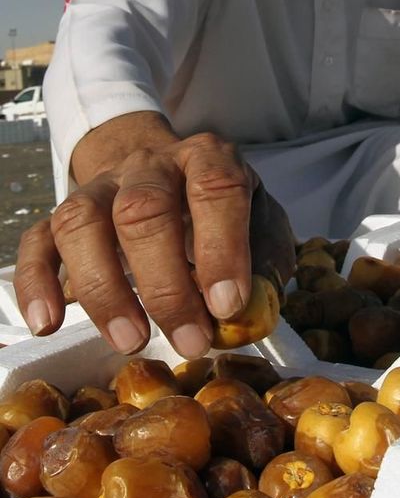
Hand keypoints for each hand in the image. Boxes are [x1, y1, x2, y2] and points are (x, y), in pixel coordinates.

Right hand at [13, 112, 295, 357]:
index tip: (227, 306)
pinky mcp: (61, 215)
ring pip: (82, 222)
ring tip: (131, 340)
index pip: (215, 187)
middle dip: (166, 284)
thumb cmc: (217, 210)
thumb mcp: (259, 221)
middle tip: (190, 340)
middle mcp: (149, 165)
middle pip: (144, 209)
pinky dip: (37, 283)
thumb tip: (246, 314)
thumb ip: (264, 261)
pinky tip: (48, 322)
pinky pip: (37, 242)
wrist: (162, 170)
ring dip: (105, 288)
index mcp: (206, 158)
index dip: (222, 247)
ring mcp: (100, 187)